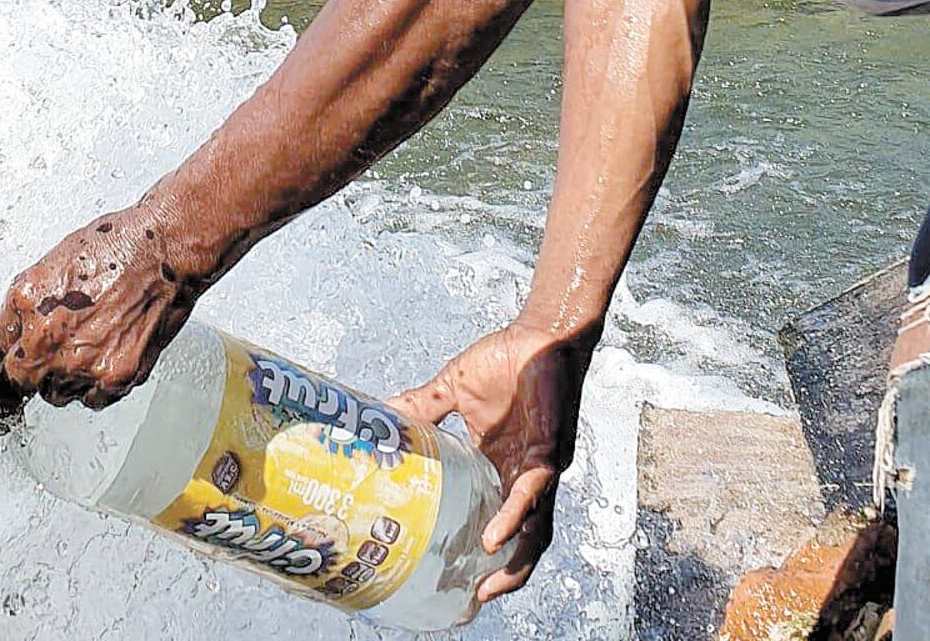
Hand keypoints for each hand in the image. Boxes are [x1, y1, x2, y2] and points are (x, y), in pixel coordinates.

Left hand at [0, 201, 197, 416]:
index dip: (13, 342)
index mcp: (27, 301)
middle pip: (22, 376)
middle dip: (34, 365)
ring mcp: (80, 361)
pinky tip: (108, 354)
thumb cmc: (119, 245)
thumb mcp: (56, 260)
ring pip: (56, 393)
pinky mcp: (113, 377)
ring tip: (89, 346)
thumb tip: (15, 325)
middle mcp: (48, 336)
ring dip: (65, 377)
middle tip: (57, 347)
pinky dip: (96, 384)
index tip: (21, 345)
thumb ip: (28, 301)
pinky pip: (91, 398)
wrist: (167, 250)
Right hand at [394, 318, 596, 600]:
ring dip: (515, 561)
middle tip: (474, 596)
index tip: (453, 570)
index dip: (481, 548)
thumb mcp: (453, 387)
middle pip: (523, 538)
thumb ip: (422, 406)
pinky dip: (515, 516)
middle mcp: (522, 474)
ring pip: (536, 529)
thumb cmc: (506, 359)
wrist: (541, 333)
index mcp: (499, 463)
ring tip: (488, 585)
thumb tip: (380, 412)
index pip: (493, 515)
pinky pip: (533, 493)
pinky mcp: (549, 452)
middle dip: (505, 573)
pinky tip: (495, 536)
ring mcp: (538, 467)